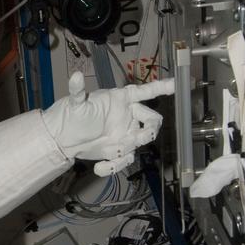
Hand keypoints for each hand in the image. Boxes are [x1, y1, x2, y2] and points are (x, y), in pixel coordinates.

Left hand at [41, 71, 174, 175]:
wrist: (65, 138)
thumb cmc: (73, 115)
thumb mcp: (75, 104)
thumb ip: (77, 91)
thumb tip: (74, 76)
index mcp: (122, 100)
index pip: (146, 92)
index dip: (163, 87)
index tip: (180, 83)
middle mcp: (128, 116)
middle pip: (152, 122)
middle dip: (149, 131)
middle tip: (137, 139)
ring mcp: (125, 134)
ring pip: (140, 143)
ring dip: (127, 150)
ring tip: (109, 154)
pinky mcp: (119, 150)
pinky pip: (125, 159)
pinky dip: (113, 166)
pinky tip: (99, 168)